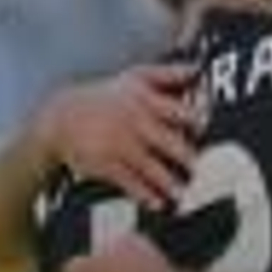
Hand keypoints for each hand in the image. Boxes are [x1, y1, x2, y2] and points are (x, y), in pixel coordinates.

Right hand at [43, 64, 196, 208]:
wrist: (63, 116)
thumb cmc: (107, 96)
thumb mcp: (134, 78)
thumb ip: (168, 74)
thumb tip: (197, 68)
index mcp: (145, 101)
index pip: (176, 111)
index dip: (195, 120)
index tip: (208, 131)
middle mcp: (135, 123)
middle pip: (167, 141)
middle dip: (186, 157)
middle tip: (201, 169)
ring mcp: (120, 146)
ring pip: (150, 167)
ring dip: (168, 182)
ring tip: (183, 193)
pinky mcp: (106, 165)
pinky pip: (129, 182)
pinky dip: (144, 194)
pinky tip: (158, 203)